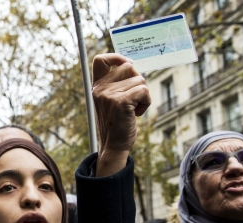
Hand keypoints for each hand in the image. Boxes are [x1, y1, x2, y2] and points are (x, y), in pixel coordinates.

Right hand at [91, 53, 150, 175]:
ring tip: (134, 109)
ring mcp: (109, 95)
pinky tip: (138, 113)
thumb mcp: (111, 101)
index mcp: (97, 87)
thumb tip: (131, 64)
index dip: (116, 57)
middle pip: (129, 66)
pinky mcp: (121, 102)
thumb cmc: (116, 123)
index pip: (101, 59)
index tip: (127, 65)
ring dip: (143, 94)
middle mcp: (100, 89)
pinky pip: (144, 90)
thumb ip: (116, 84)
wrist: (113, 146)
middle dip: (137, 80)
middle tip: (133, 98)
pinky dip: (146, 101)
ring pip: (140, 79)